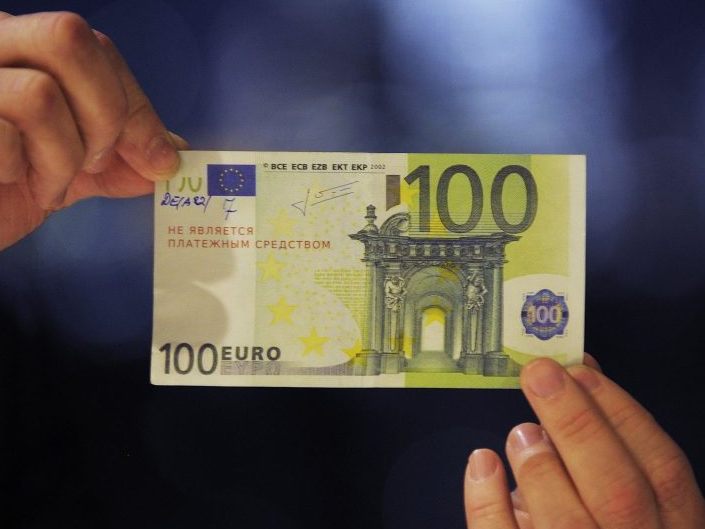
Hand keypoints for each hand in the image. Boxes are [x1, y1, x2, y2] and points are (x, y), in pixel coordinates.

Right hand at [0, 11, 186, 249]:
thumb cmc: (6, 187)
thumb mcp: (71, 167)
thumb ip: (120, 157)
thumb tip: (172, 152)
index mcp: (24, 47)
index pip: (95, 46)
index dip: (136, 105)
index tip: (158, 160)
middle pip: (69, 38)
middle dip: (104, 114)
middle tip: (94, 163)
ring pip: (40, 92)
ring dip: (63, 158)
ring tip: (49, 185)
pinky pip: (3, 133)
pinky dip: (24, 172)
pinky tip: (13, 183)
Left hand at [464, 357, 704, 528]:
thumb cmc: (594, 523)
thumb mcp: (614, 491)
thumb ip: (604, 444)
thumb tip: (575, 373)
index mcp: (672, 528)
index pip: (663, 470)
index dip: (623, 414)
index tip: (581, 372)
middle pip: (618, 492)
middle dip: (577, 424)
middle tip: (539, 376)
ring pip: (569, 524)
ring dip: (540, 466)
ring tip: (520, 432)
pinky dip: (487, 501)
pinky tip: (482, 462)